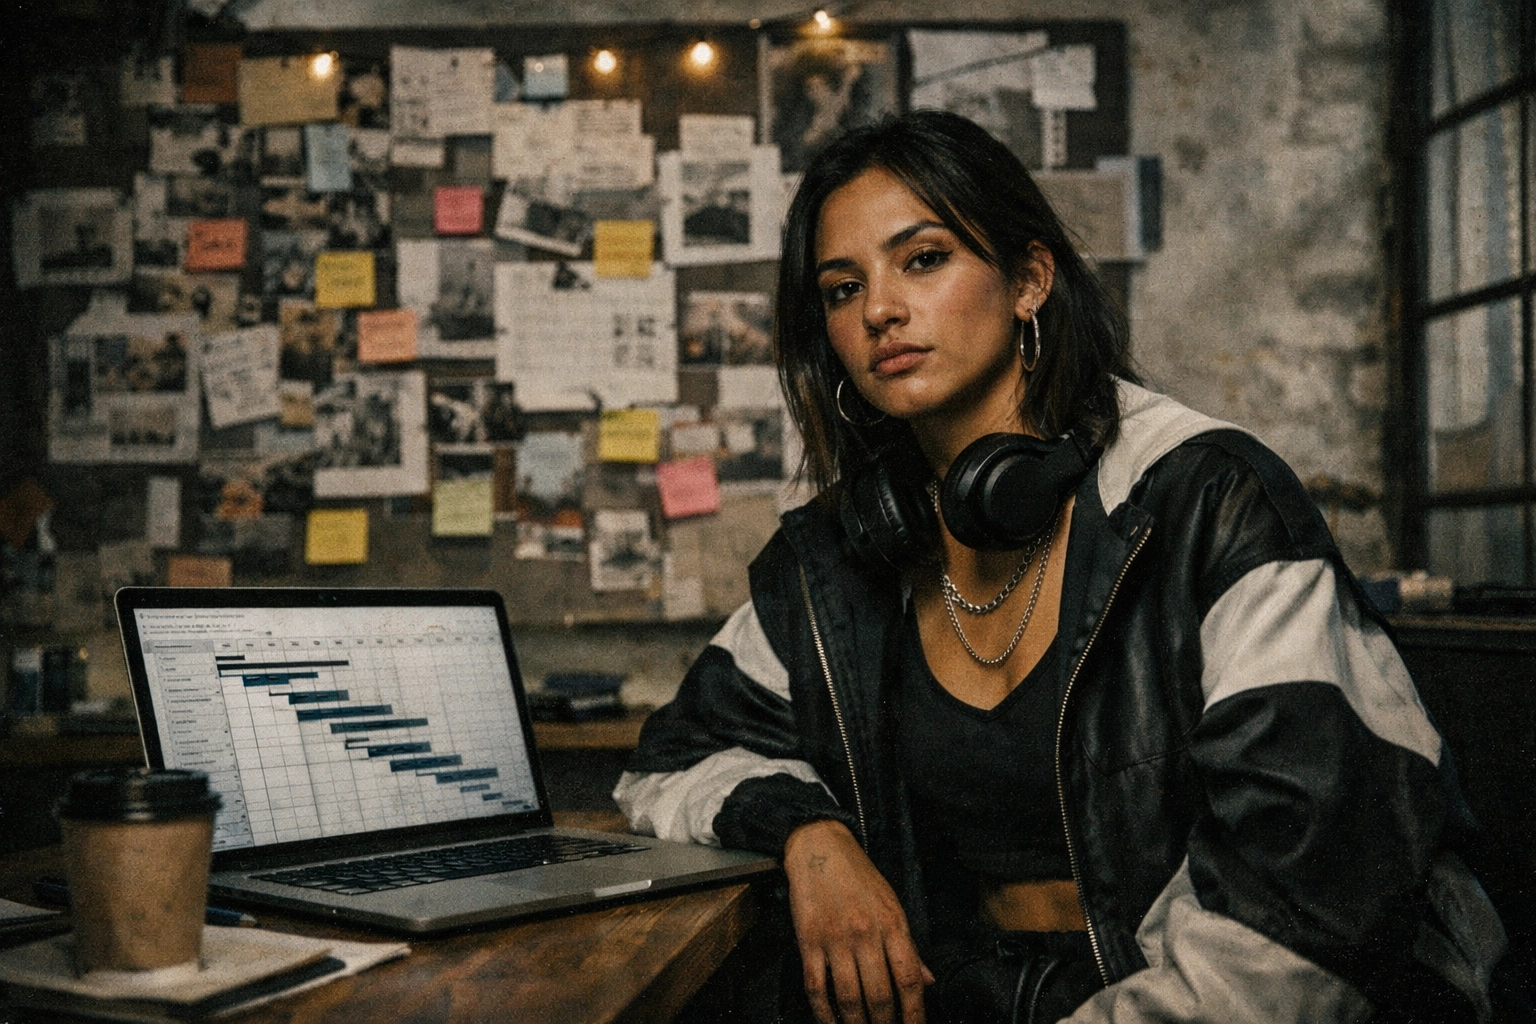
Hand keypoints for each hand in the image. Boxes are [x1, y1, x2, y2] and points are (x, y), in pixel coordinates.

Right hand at [783, 819, 933, 1023]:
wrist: (820, 847)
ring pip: (848, 997)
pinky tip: (831, 1023)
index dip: (915, 1013)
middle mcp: (865, 933)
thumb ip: (908, 946)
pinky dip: (823, 1013)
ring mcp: (835, 939)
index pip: (909, 979)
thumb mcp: (892, 905)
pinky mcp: (808, 941)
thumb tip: (926, 981)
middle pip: (880, 995)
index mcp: (892, 924)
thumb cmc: (859, 877)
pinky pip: (816, 987)